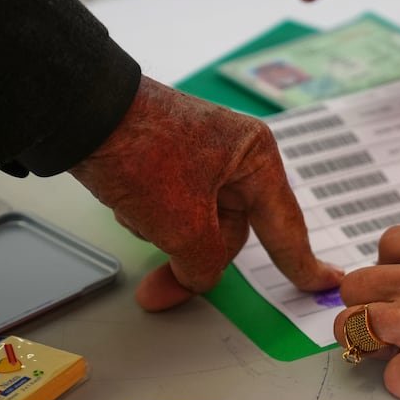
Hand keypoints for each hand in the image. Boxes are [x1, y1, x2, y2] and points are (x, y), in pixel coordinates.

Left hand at [70, 76, 341, 310]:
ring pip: (196, 224)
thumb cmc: (140, 153)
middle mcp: (235, 154)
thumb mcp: (182, 224)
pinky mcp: (167, 160)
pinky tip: (126, 203)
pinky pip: (172, 208)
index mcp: (255, 157)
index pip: (284, 225)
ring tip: (134, 214)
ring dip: (166, 235)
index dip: (301, 262)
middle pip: (231, 230)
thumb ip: (203, 264)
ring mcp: (199, 156)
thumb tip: (197, 277)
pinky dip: (150, 217)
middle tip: (161, 289)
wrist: (75, 110)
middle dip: (193, 256)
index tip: (324, 282)